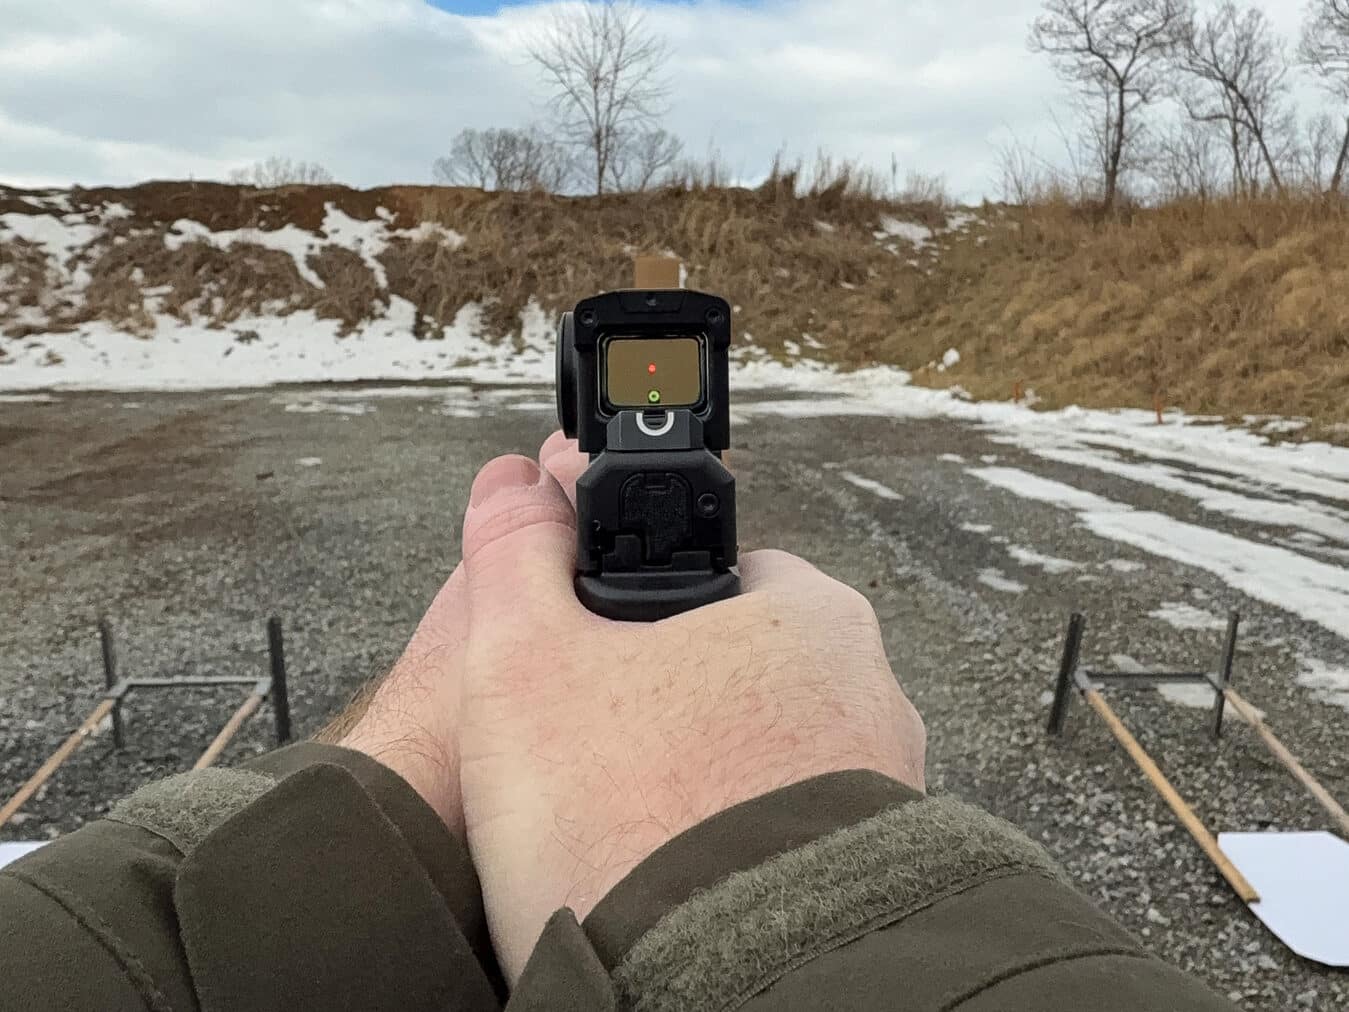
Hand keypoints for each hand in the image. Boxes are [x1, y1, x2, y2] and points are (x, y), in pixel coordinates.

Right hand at [454, 433, 925, 979]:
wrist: (721, 992)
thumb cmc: (629, 824)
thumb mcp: (527, 666)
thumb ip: (515, 559)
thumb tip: (510, 487)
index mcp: (807, 616)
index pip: (711, 573)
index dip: (631, 608)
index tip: (589, 655)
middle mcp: (869, 695)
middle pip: (738, 673)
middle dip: (667, 705)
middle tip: (596, 759)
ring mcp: (885, 790)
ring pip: (764, 757)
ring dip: (705, 781)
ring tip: (631, 830)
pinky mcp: (876, 874)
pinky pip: (791, 835)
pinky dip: (738, 847)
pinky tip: (679, 875)